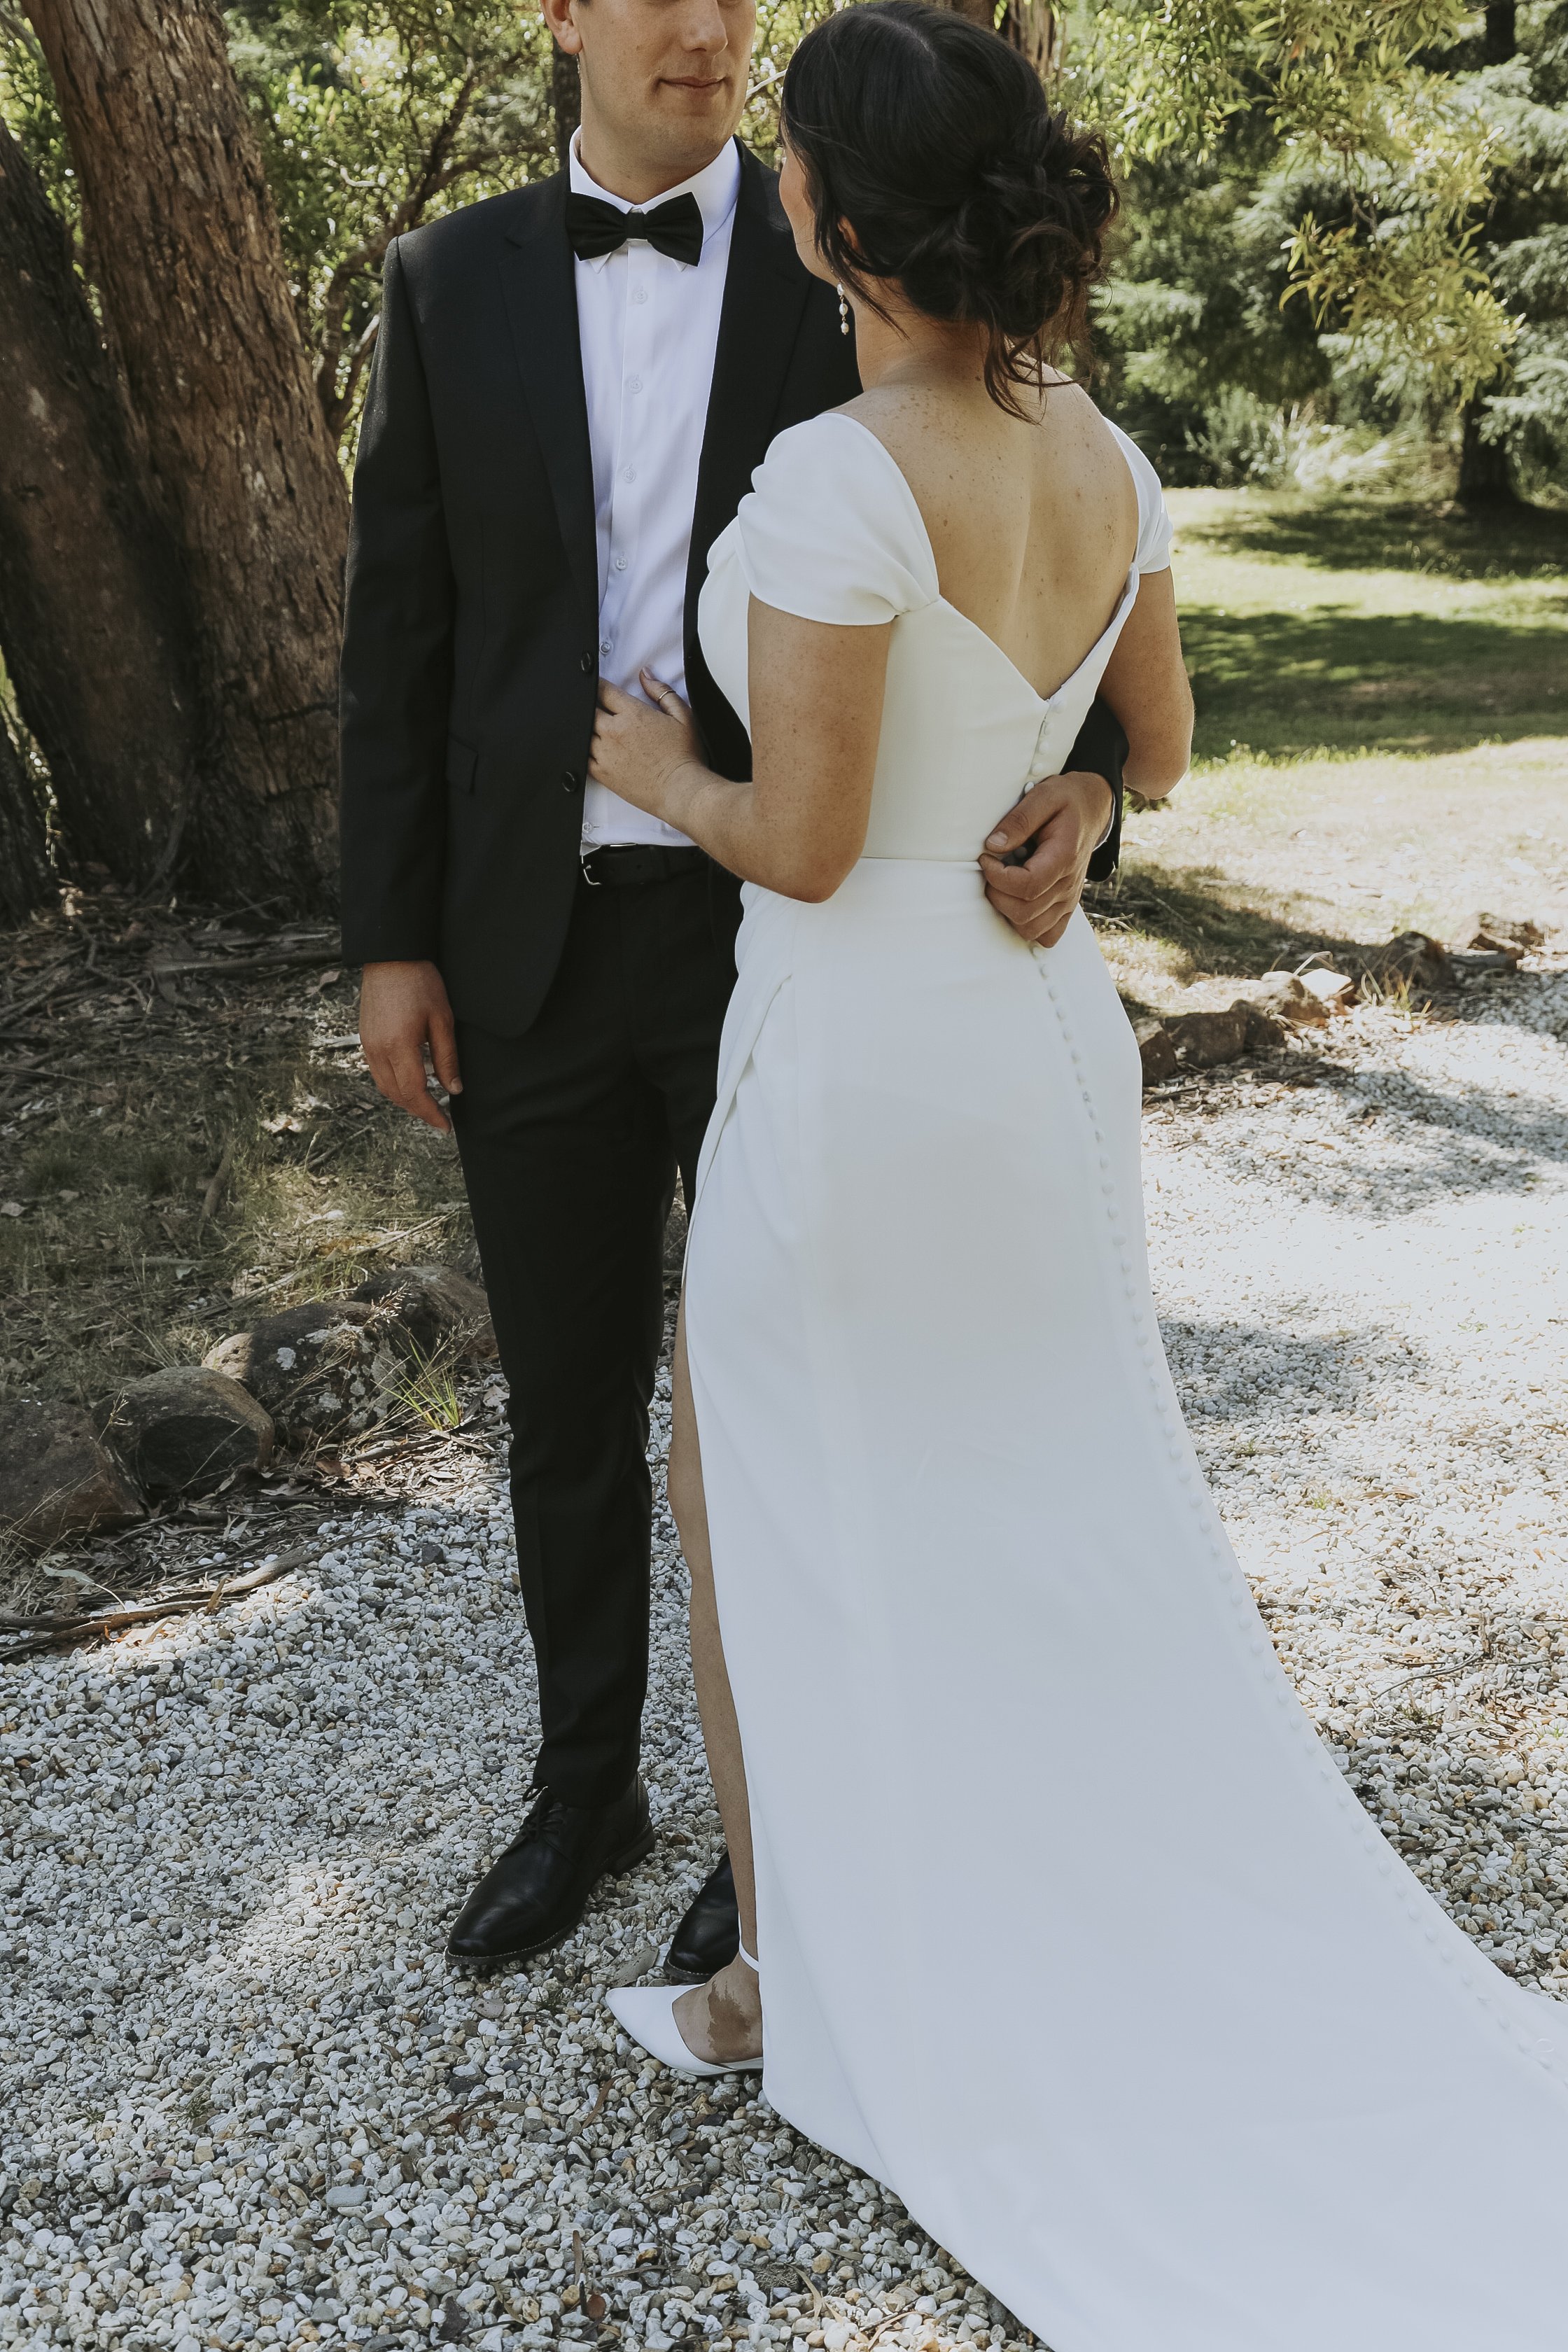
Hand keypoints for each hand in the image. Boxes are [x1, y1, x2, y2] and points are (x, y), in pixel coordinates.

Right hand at [359, 959, 460, 1133]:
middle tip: (440, 1118)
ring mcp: (368, 1045)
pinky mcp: (365, 1038)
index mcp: (399, 1046)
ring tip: (427, 1104)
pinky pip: (377, 1073)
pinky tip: (410, 1084)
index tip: (446, 1126)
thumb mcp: (442, 1019)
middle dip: (419, 1110)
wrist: (391, 957)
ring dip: (405, 1100)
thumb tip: (453, 1090)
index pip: (415, 1093)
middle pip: (397, 1095)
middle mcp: (378, 1050)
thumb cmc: (420, 983)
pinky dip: (394, 1086)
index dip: (431, 1113)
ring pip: (385, 1087)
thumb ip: (447, 1058)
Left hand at [589, 672, 702, 819]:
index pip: (604, 690)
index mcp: (632, 714)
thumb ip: (661, 692)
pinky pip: (582, 758)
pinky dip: (583, 751)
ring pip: (583, 733)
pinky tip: (591, 750)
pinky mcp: (602, 774)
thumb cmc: (685, 756)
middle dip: (591, 706)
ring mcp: (605, 753)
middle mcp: (614, 732)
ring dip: (587, 728)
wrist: (680, 790)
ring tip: (595, 729)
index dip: (598, 685)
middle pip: (588, 710)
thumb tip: (645, 675)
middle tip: (597, 708)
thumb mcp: (682, 716)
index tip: (599, 686)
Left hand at [978, 771, 1114, 949]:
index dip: (998, 877)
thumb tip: (993, 846)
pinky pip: (1047, 935)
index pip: (1027, 886)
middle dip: (997, 893)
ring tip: (1003, 883)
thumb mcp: (1043, 796)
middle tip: (991, 869)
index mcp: (1064, 857)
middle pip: (1025, 912)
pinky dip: (1027, 925)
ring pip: (1031, 928)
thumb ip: (1018, 820)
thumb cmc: (1066, 800)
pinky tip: (1017, 901)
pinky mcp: (1066, 906)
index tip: (986, 858)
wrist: (1091, 809)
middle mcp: (1069, 885)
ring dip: (1007, 910)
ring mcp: (1069, 899)